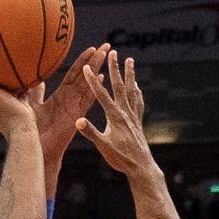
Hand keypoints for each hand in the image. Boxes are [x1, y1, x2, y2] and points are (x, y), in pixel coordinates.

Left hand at [36, 45, 107, 171]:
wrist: (36, 147)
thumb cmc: (32, 129)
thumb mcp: (31, 105)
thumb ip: (34, 92)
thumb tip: (32, 79)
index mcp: (62, 95)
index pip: (74, 74)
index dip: (83, 61)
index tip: (92, 48)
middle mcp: (71, 99)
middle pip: (86, 75)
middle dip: (96, 60)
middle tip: (107, 46)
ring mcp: (75, 106)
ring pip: (88, 83)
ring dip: (97, 68)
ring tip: (106, 54)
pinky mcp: (76, 115)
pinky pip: (87, 99)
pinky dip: (94, 88)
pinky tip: (102, 77)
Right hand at [73, 49, 156, 177]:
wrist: (141, 167)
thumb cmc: (120, 158)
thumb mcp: (103, 146)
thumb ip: (91, 132)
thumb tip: (78, 121)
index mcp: (114, 117)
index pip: (101, 95)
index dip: (93, 80)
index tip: (87, 67)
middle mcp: (125, 112)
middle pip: (119, 86)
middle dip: (115, 68)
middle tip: (113, 52)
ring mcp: (133, 116)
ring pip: (131, 90)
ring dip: (129, 74)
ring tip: (130, 60)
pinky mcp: (138, 121)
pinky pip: (138, 102)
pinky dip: (136, 92)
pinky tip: (135, 87)